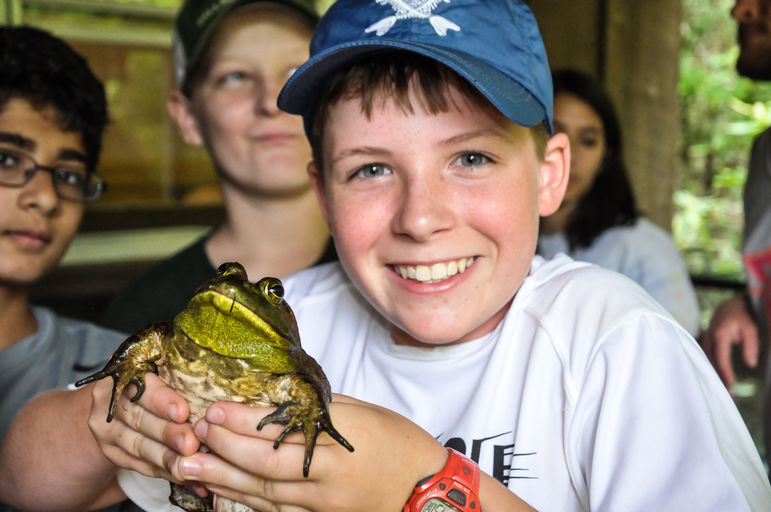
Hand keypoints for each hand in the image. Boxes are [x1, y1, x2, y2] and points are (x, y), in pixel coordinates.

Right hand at [87, 374, 204, 493]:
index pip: (139, 387)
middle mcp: (108, 404)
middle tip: (192, 443)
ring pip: (139, 447)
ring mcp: (107, 432)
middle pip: (140, 420)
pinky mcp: (113, 453)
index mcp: (120, 376)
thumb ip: (178, 376)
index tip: (182, 412)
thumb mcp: (161, 371)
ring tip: (190, 464)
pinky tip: (185, 476)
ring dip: (167, 458)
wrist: (121, 400)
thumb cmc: (153, 381)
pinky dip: (165, 472)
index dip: (161, 401)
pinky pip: (140, 466)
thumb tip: (215, 382)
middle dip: (168, 434)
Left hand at [166, 395, 447, 511]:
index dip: (243, 423)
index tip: (214, 409)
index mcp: (341, 444)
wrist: (427, 490)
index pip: (281, 435)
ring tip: (189, 468)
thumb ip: (318, 410)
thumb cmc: (400, 443)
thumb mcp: (363, 413)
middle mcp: (329, 479)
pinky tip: (222, 491)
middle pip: (267, 469)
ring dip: (224, 480)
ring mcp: (325, 505)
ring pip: (266, 496)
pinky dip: (246, 502)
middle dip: (224, 452)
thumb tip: (275, 403)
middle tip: (191, 437)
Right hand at [701, 295, 758, 388]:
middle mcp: (709, 338)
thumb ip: (751, 345)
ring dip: (714, 376)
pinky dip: (711, 369)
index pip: (721, 357)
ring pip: (707, 361)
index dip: (725, 372)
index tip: (731, 386)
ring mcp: (705, 340)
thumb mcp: (751, 328)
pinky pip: (706, 358)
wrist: (729, 305)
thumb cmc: (743, 316)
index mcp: (719, 333)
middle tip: (728, 397)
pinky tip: (717, 380)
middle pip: (711, 362)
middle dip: (718, 379)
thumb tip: (750, 364)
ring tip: (724, 392)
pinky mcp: (706, 343)